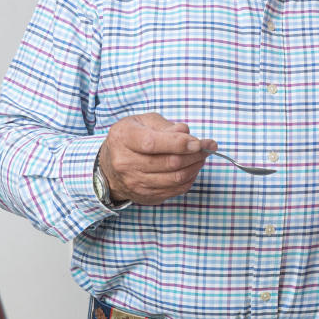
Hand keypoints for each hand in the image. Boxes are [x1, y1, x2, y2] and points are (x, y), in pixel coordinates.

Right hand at [97, 113, 216, 204]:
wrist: (110, 167)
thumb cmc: (131, 138)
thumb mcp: (143, 121)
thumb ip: (165, 125)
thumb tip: (186, 133)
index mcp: (123, 138)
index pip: (152, 143)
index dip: (179, 143)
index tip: (198, 142)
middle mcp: (125, 163)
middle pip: (169, 162)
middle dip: (195, 154)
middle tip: (209, 146)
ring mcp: (134, 183)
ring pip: (175, 178)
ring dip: (195, 166)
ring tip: (202, 156)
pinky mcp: (145, 196)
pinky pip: (176, 190)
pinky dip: (190, 178)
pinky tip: (193, 167)